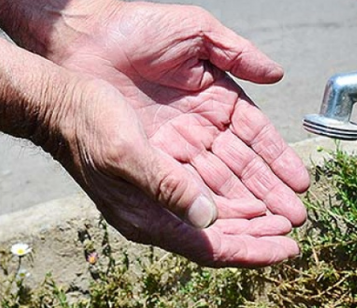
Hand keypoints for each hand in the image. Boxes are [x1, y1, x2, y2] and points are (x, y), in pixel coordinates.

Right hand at [54, 77, 299, 266]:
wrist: (61, 106)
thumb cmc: (88, 126)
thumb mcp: (125, 153)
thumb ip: (166, 186)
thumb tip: (209, 216)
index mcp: (149, 216)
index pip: (211, 247)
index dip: (252, 250)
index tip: (288, 248)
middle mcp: (157, 213)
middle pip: (219, 237)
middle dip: (259, 235)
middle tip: (294, 229)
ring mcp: (159, 196)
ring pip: (216, 218)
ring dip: (251, 217)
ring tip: (282, 213)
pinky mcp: (161, 176)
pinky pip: (206, 196)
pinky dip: (232, 197)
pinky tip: (251, 193)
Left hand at [58, 1, 309, 225]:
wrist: (85, 38)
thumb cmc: (141, 28)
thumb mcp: (196, 30)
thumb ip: (237, 52)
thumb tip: (278, 74)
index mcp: (217, 98)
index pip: (256, 135)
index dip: (278, 159)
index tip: (300, 182)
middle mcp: (200, 127)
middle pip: (242, 166)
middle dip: (269, 193)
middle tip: (296, 217)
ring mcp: (174, 144)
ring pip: (216, 181)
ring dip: (244, 206)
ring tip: (272, 228)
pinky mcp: (148, 157)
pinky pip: (181, 185)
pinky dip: (205, 205)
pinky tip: (228, 223)